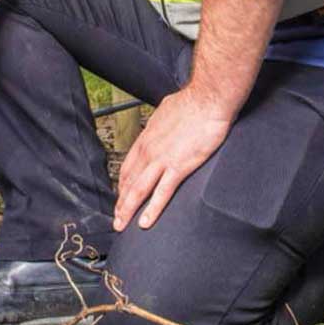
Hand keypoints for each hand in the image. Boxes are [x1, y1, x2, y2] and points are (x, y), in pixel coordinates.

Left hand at [113, 88, 234, 231]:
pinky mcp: (179, 167)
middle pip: (129, 181)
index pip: (128, 166)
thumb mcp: (166, 111)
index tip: (121, 195)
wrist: (207, 99)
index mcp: (147, 137)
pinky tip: (145, 223)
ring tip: (121, 225)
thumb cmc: (192, 102)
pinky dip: (152, 210)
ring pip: (139, 190)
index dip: (122, 183)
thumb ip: (161, 123)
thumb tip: (161, 124)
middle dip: (121, 202)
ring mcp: (162, 160)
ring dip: (128, 210)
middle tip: (116, 218)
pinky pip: (162, 193)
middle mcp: (149, 150)